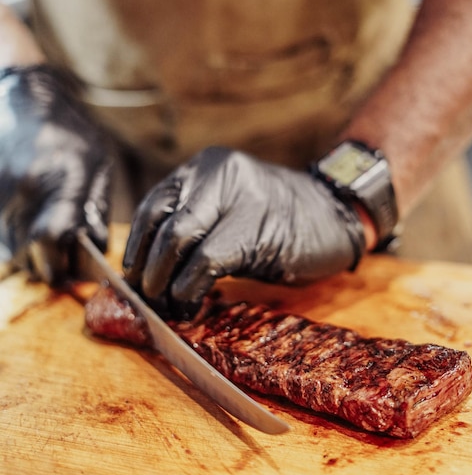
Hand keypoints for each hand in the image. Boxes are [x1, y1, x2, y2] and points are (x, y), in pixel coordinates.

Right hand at [0, 64, 111, 282]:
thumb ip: (95, 209)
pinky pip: (1, 239)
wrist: (23, 101)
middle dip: (52, 267)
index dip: (69, 263)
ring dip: (33, 256)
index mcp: (59, 181)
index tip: (81, 266)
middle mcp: (24, 192)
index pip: (55, 241)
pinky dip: (16, 242)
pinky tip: (32, 224)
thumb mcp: (98, 164)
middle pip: (31, 257)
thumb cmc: (68, 132)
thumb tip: (93, 250)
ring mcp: (0, 197)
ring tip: (50, 236)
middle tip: (66, 257)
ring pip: (13, 254)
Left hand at [123, 146, 364, 307]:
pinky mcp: (255, 228)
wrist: (336, 215)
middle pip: (161, 223)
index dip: (136, 248)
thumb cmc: (279, 221)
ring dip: (163, 283)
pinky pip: (205, 262)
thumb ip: (193, 226)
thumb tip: (147, 271)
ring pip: (177, 240)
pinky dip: (188, 290)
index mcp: (205, 167)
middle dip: (145, 270)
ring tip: (166, 307)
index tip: (132, 279)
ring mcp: (238, 197)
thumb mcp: (229, 209)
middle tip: (146, 300)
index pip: (153, 206)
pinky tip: (190, 305)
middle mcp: (217, 173)